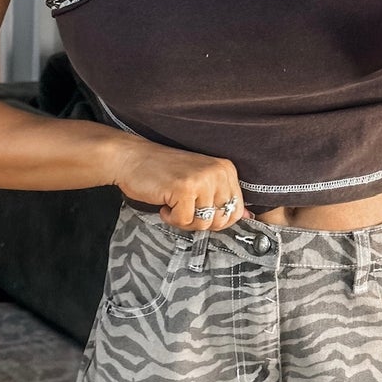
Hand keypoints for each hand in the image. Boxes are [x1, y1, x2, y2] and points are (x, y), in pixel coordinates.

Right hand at [113, 136, 247, 230]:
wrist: (132, 158)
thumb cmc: (163, 172)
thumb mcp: (200, 182)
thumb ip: (223, 199)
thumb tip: (249, 218)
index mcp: (226, 169)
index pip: (236, 211)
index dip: (215, 219)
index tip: (197, 209)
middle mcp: (218, 172)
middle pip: (220, 221)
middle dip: (199, 222)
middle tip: (182, 207)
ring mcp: (202, 179)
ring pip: (203, 224)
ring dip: (183, 220)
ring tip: (173, 203)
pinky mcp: (185, 188)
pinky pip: (184, 221)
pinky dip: (170, 218)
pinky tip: (164, 202)